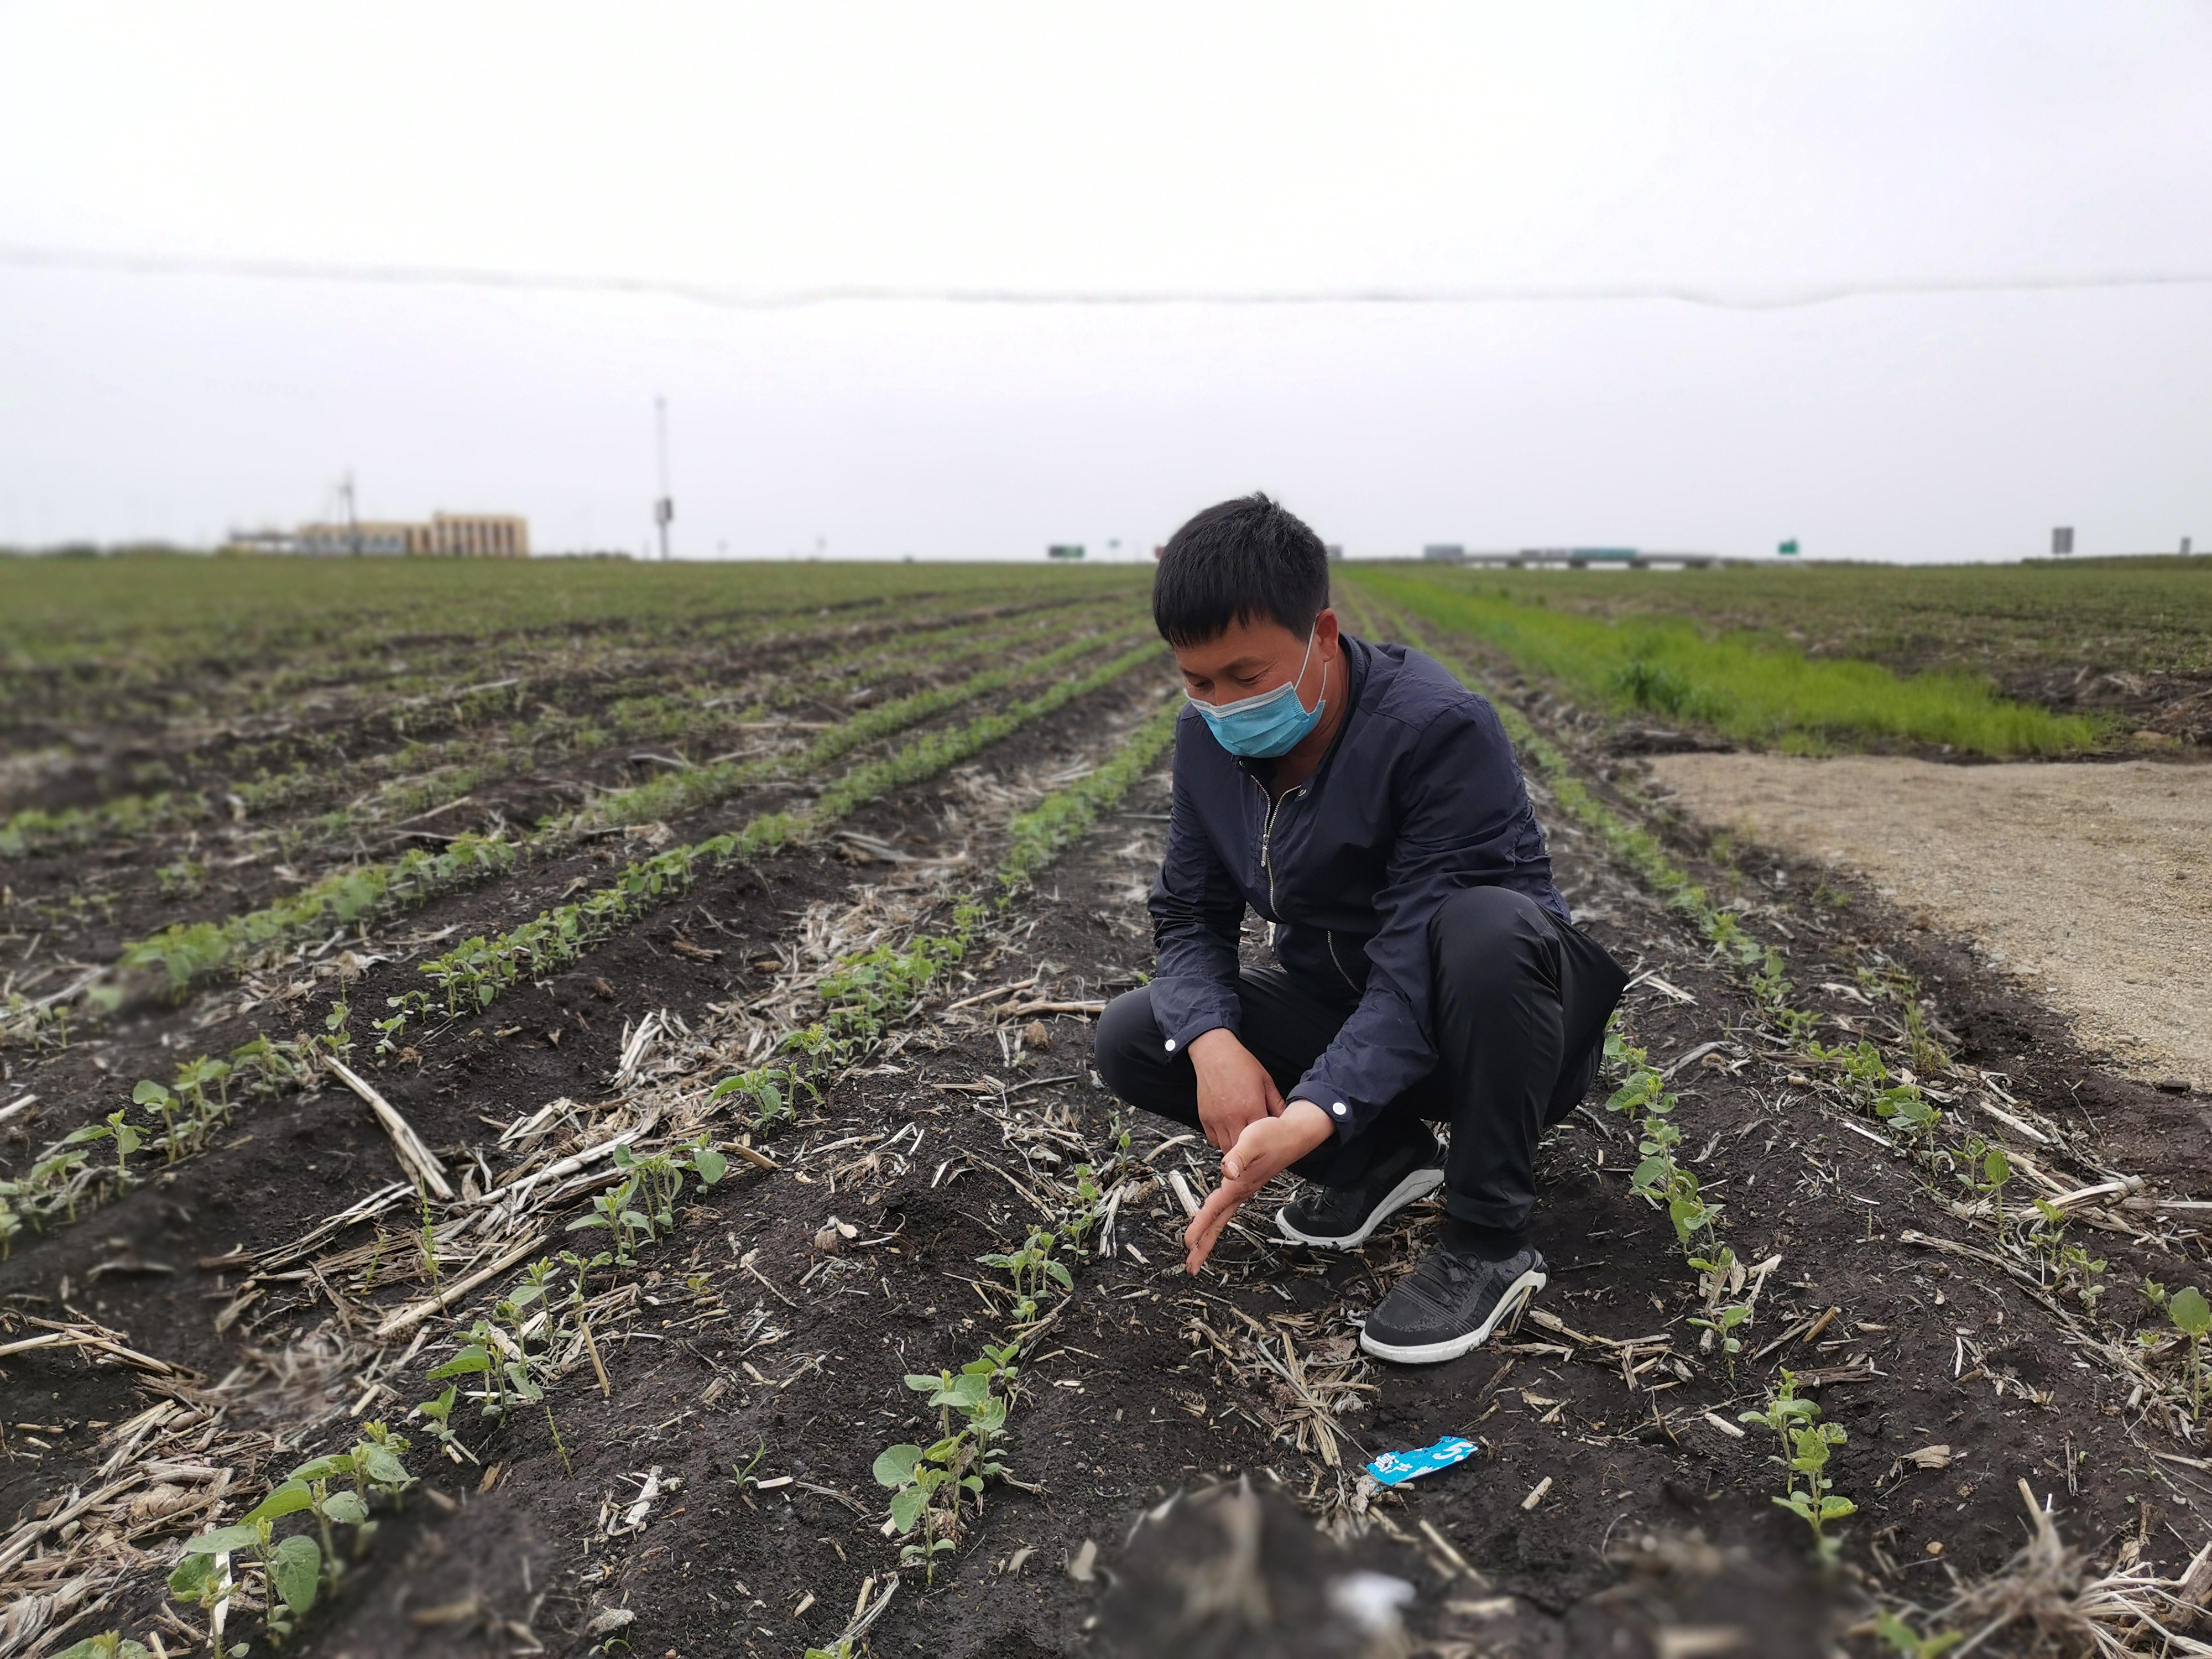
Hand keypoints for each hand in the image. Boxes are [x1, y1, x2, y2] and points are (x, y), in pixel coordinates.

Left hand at [1183, 1100, 1334, 1274]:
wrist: (1296, 1135)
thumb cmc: (1274, 1135)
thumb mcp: (1252, 1139)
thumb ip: (1238, 1156)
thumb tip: (1227, 1171)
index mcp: (1240, 1185)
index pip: (1214, 1210)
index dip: (1200, 1226)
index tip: (1187, 1244)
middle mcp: (1242, 1192)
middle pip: (1218, 1224)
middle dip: (1204, 1246)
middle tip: (1191, 1267)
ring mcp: (1245, 1190)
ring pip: (1222, 1218)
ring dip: (1209, 1236)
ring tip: (1196, 1252)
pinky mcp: (1247, 1185)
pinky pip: (1226, 1208)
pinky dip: (1216, 1219)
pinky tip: (1212, 1222)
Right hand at [1187, 1028, 1285, 1151]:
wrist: (1214, 1053)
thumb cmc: (1240, 1064)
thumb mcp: (1266, 1081)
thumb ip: (1276, 1103)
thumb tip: (1285, 1119)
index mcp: (1251, 1107)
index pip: (1262, 1138)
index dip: (1267, 1142)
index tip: (1270, 1141)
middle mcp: (1233, 1117)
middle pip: (1243, 1149)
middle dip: (1250, 1152)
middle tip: (1256, 1149)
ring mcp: (1217, 1119)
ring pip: (1226, 1148)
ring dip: (1235, 1149)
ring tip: (1243, 1145)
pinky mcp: (1205, 1118)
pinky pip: (1212, 1140)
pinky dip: (1221, 1141)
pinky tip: (1229, 1134)